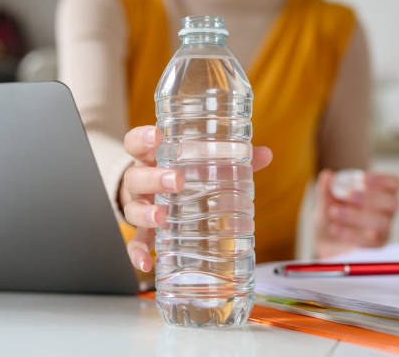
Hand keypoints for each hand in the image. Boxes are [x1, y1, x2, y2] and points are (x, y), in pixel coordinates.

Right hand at [119, 125, 272, 271]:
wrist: (154, 197)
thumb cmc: (179, 174)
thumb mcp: (197, 162)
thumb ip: (228, 158)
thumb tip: (265, 154)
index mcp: (152, 159)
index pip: (137, 143)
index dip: (143, 138)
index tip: (157, 136)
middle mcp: (140, 182)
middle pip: (136, 177)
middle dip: (154, 178)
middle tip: (177, 181)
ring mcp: (139, 207)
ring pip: (133, 209)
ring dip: (146, 214)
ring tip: (162, 218)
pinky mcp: (142, 232)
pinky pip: (136, 244)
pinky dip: (138, 254)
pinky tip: (147, 263)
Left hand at [315, 169, 398, 258]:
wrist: (324, 244)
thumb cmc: (332, 219)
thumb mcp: (325, 203)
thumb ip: (326, 189)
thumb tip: (327, 174)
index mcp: (378, 197)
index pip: (394, 185)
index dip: (382, 180)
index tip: (362, 178)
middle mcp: (385, 215)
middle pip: (392, 203)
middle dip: (370, 197)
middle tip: (348, 194)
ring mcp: (381, 234)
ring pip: (381, 223)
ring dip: (356, 215)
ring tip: (334, 211)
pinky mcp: (373, 251)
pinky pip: (369, 243)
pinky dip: (349, 233)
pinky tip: (334, 228)